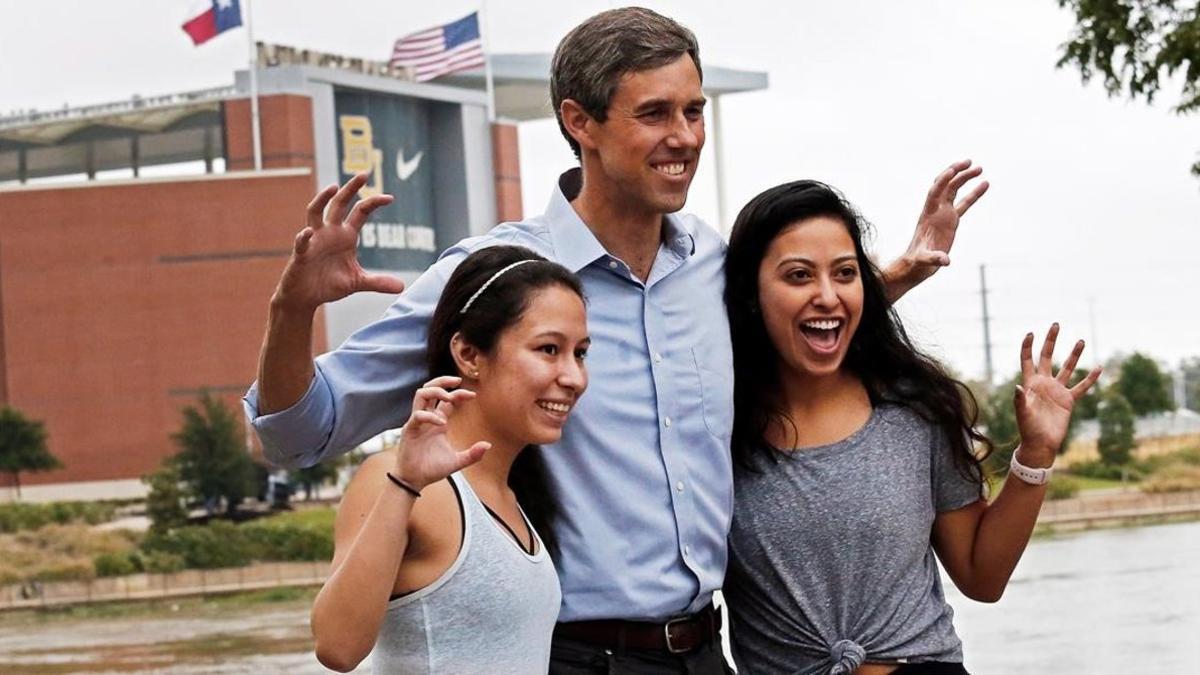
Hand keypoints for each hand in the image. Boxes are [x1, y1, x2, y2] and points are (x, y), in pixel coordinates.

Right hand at [272, 173, 404, 312]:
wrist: (306, 297)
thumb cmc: (329, 284)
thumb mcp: (357, 282)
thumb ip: (377, 282)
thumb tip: (401, 287)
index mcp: (346, 235)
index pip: (361, 212)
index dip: (373, 202)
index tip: (390, 198)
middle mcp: (330, 232)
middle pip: (339, 204)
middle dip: (351, 188)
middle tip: (364, 174)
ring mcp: (314, 240)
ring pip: (315, 212)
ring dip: (323, 199)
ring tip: (333, 187)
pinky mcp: (301, 253)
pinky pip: (302, 241)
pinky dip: (304, 236)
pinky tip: (309, 232)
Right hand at [393, 376, 489, 489]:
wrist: (414, 481)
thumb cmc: (432, 469)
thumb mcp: (457, 461)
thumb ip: (472, 454)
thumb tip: (488, 445)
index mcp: (438, 422)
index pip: (447, 400)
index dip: (459, 394)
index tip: (473, 395)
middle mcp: (427, 418)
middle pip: (430, 389)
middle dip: (442, 381)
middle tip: (457, 380)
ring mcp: (417, 422)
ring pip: (420, 395)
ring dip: (435, 391)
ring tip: (449, 396)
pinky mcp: (409, 430)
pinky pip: (417, 415)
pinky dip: (430, 416)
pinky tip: (442, 424)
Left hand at [884, 160, 988, 300]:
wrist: (918, 264)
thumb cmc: (918, 261)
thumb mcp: (924, 260)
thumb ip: (933, 258)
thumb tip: (946, 261)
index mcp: (927, 216)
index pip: (934, 194)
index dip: (942, 182)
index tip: (952, 171)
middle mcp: (935, 210)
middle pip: (945, 186)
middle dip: (955, 173)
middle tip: (969, 162)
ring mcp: (944, 213)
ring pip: (955, 190)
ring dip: (965, 178)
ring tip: (980, 168)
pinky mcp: (952, 219)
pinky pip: (965, 203)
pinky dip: (974, 193)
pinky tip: (985, 183)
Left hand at [1013, 324, 1101, 463]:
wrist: (1040, 444)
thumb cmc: (1027, 429)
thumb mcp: (1022, 413)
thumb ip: (1020, 400)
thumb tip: (1017, 387)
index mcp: (1030, 383)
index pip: (1028, 360)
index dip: (1028, 347)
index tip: (1031, 333)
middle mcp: (1043, 383)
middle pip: (1047, 357)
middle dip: (1051, 341)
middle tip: (1056, 325)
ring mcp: (1057, 391)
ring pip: (1067, 368)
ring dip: (1074, 355)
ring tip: (1081, 340)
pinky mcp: (1068, 401)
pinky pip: (1082, 387)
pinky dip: (1090, 378)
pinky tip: (1099, 368)